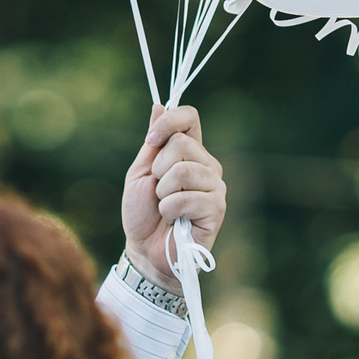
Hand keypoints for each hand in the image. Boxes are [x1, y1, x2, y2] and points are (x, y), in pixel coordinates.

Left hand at [119, 104, 226, 292]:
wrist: (144, 252)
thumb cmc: (141, 214)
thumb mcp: (140, 173)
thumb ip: (152, 143)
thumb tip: (159, 105)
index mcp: (188, 152)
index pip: (190, 117)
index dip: (171, 121)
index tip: (151, 138)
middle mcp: (206, 165)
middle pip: (182, 144)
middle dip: (158, 169)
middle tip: (158, 191)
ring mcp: (215, 186)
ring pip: (184, 170)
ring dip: (163, 192)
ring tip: (165, 207)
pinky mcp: (217, 207)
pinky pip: (186, 196)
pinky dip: (170, 209)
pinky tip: (174, 220)